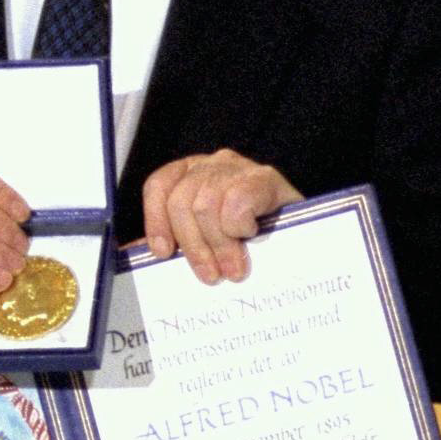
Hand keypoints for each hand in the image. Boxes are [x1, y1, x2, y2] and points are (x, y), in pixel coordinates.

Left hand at [142, 150, 301, 284]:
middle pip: (182, 201)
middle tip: (211, 275)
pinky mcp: (266, 177)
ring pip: (206, 204)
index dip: (156, 220)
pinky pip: (236, 200)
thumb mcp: (209, 239)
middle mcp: (212, 164)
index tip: (163, 253)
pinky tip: (251, 235)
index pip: (159, 186)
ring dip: (219, 244)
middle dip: (194, 245)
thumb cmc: (252, 242)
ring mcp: (239, 168)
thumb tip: (130, 253)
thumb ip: (175, 241)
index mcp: (190, 173)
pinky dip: (239, 224)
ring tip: (233, 268)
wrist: (310, 239)